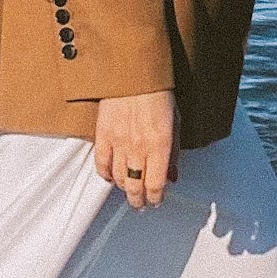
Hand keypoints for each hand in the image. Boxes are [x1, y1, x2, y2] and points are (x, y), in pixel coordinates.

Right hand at [94, 91, 178, 209]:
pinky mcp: (103, 135)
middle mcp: (139, 147)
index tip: (156, 200)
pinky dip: (105, 174)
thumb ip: (174, 153)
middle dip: (138, 200)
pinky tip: (110, 177)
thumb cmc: (157, 93)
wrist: (133, 73)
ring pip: (119, 178)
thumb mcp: (175, 123)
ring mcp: (119, 142)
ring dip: (124, 188)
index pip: (156, 184)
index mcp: (160, 145)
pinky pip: (102, 163)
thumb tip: (172, 175)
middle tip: (140, 204)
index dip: (155, 197)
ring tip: (127, 190)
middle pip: (136, 186)